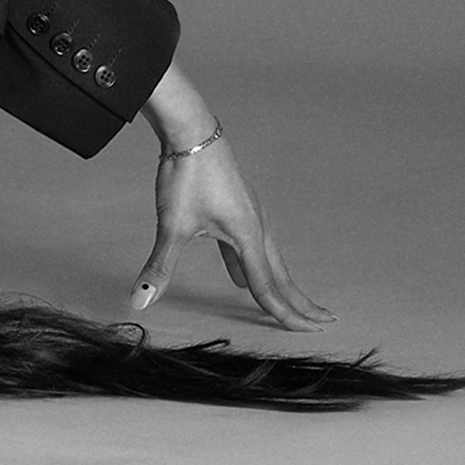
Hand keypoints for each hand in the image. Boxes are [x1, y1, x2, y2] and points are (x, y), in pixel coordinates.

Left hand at [131, 134, 332, 332]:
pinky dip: (256, 266)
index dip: (285, 315)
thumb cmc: (186, 174)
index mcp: (247, 236)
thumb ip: (159, 267)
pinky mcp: (239, 206)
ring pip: (270, 259)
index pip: (267, 287)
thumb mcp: (170, 225)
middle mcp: (257, 227)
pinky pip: (254, 245)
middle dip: (301, 302)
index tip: (308, 334)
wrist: (191, 130)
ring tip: (290, 303)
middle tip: (324, 323)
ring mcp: (250, 215)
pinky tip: (240, 274)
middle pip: (282, 275)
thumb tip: (140, 301)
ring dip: (281, 284)